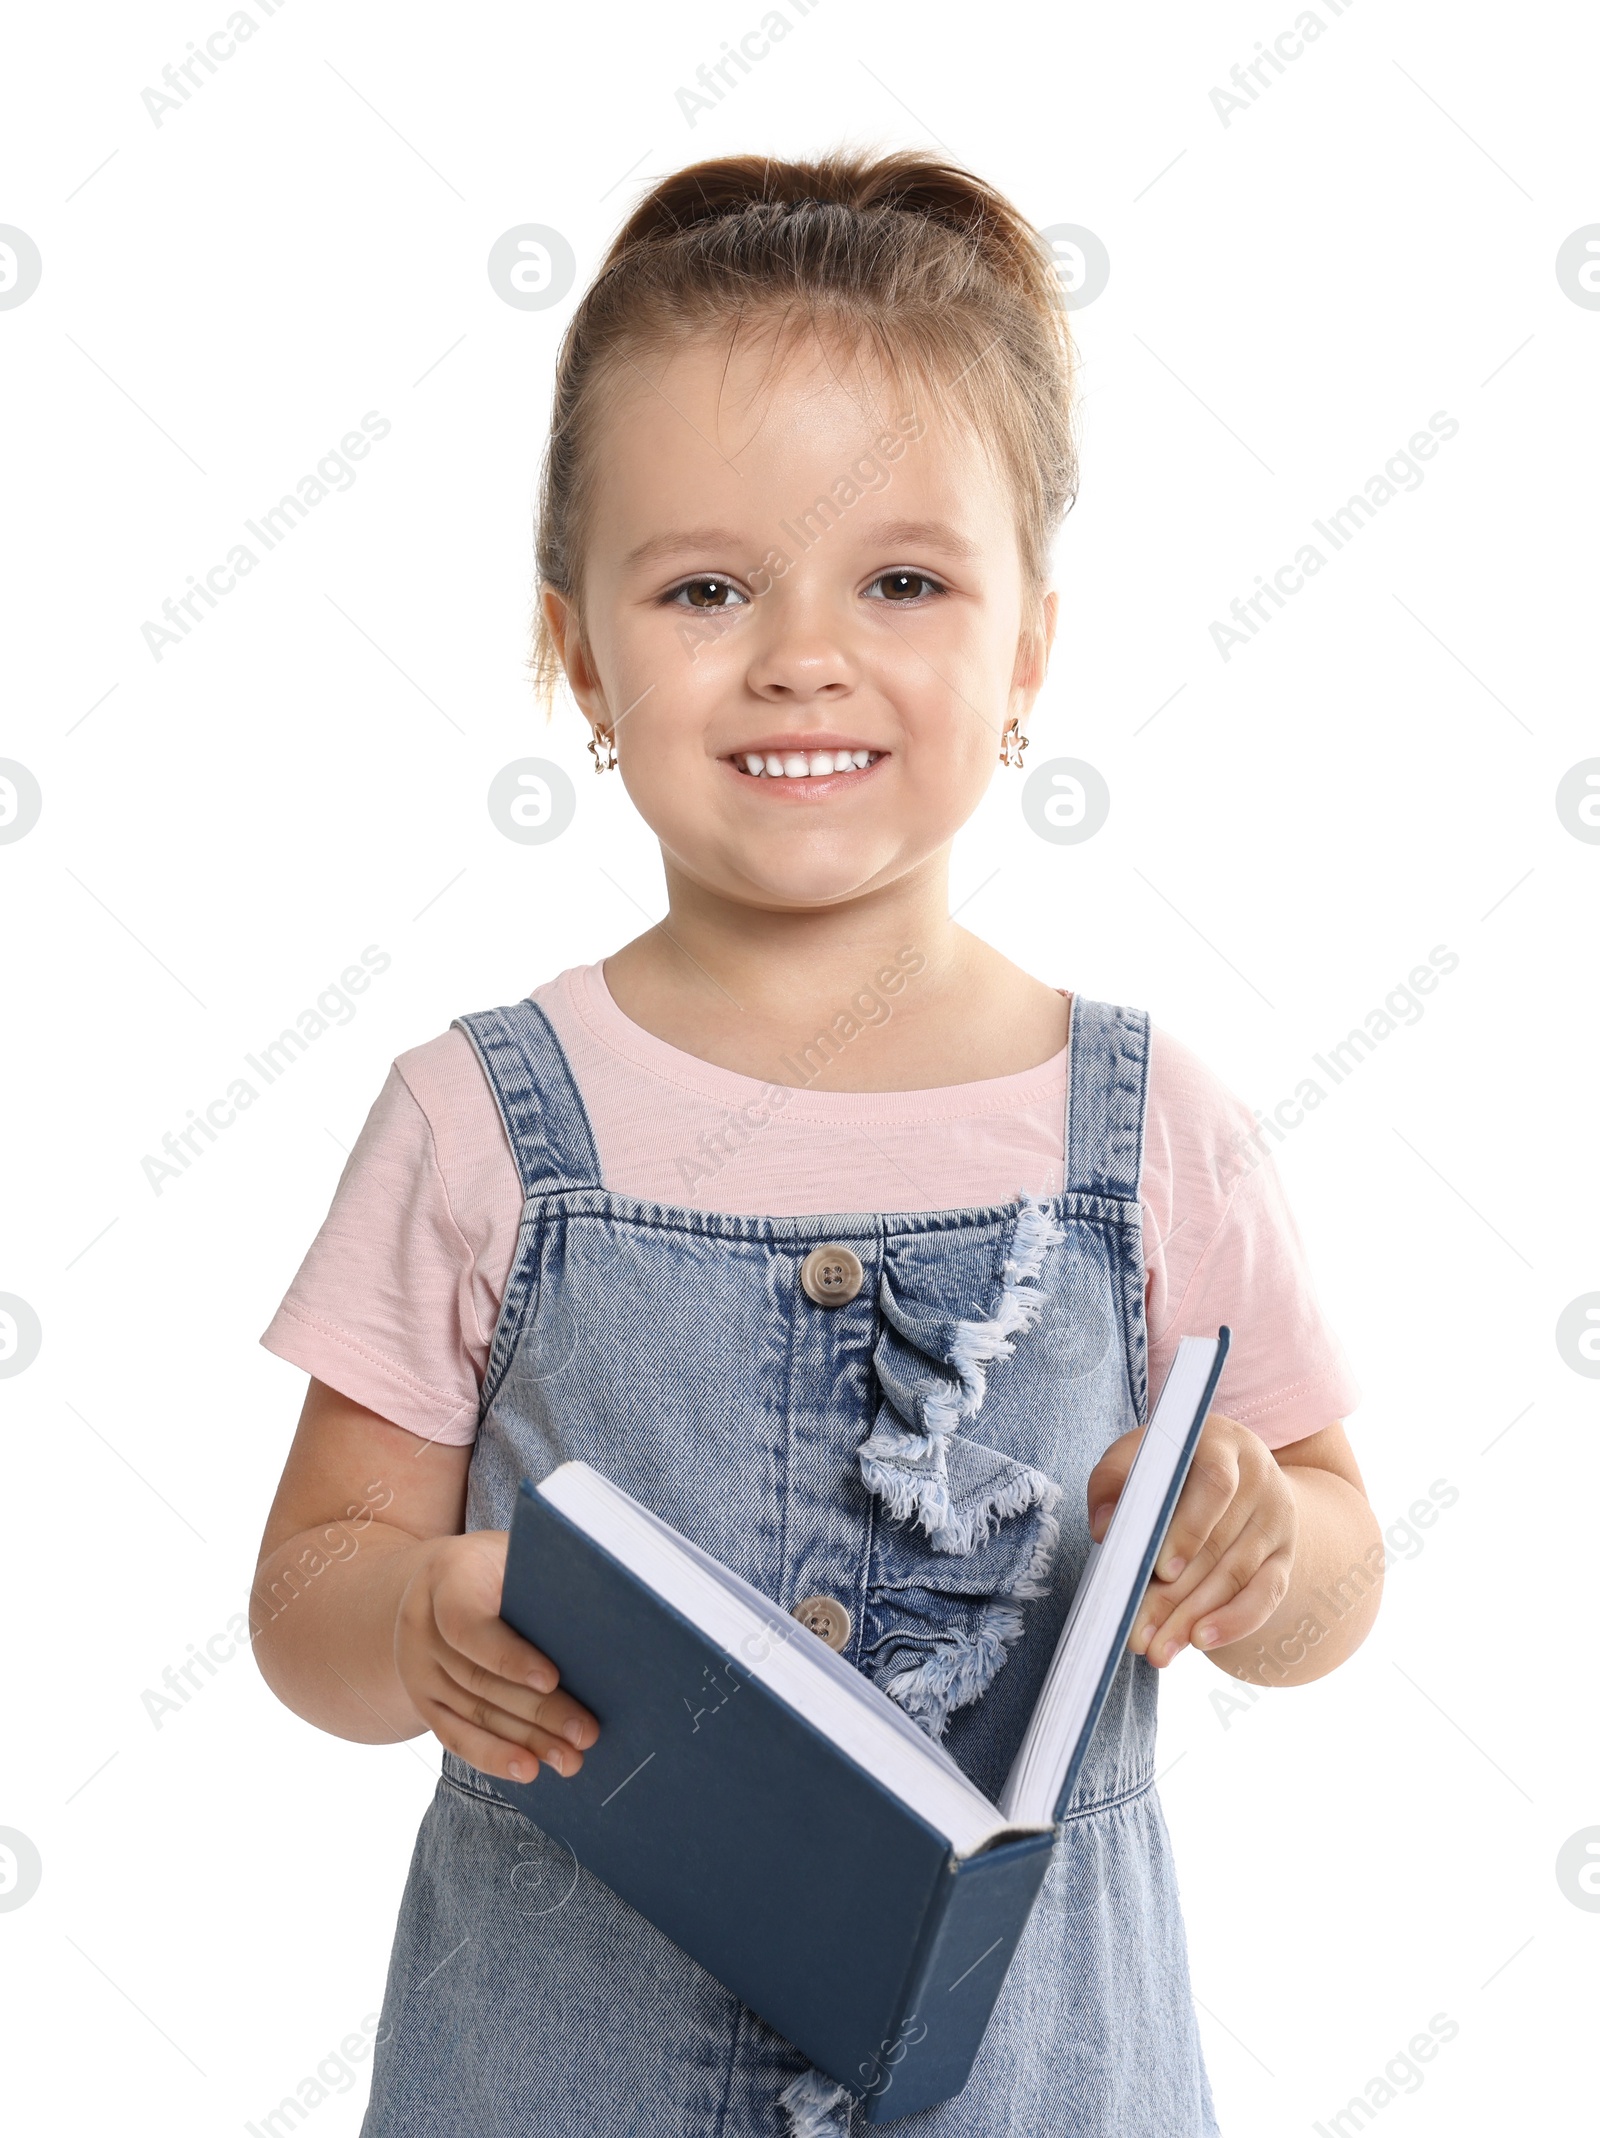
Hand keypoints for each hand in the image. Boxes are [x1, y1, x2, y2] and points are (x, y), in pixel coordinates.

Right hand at [393, 1529, 599, 1782]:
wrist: (437, 1582)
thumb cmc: (496, 1566)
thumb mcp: (513, 1553)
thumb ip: (544, 1578)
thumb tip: (606, 1615)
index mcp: (448, 1576)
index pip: (468, 1624)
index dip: (509, 1656)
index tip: (553, 1679)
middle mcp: (421, 1625)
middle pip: (481, 1679)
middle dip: (538, 1711)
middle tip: (586, 1732)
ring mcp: (417, 1668)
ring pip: (475, 1713)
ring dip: (526, 1741)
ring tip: (571, 1759)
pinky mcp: (423, 1701)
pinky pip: (455, 1735)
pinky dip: (493, 1756)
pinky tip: (528, 1770)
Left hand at [1085, 1413, 1296, 1667]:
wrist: (1233, 1469)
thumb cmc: (1170, 1466)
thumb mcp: (1139, 1458)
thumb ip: (1114, 1483)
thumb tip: (1105, 1528)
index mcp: (1221, 1443)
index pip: (1215, 1484)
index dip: (1190, 1528)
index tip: (1161, 1571)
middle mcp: (1258, 1478)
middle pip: (1219, 1543)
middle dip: (1176, 1595)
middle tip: (1139, 1634)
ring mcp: (1276, 1518)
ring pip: (1236, 1575)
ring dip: (1194, 1618)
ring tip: (1157, 1650)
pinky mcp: (1284, 1555)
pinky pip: (1266, 1594)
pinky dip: (1234, 1622)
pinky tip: (1200, 1641)